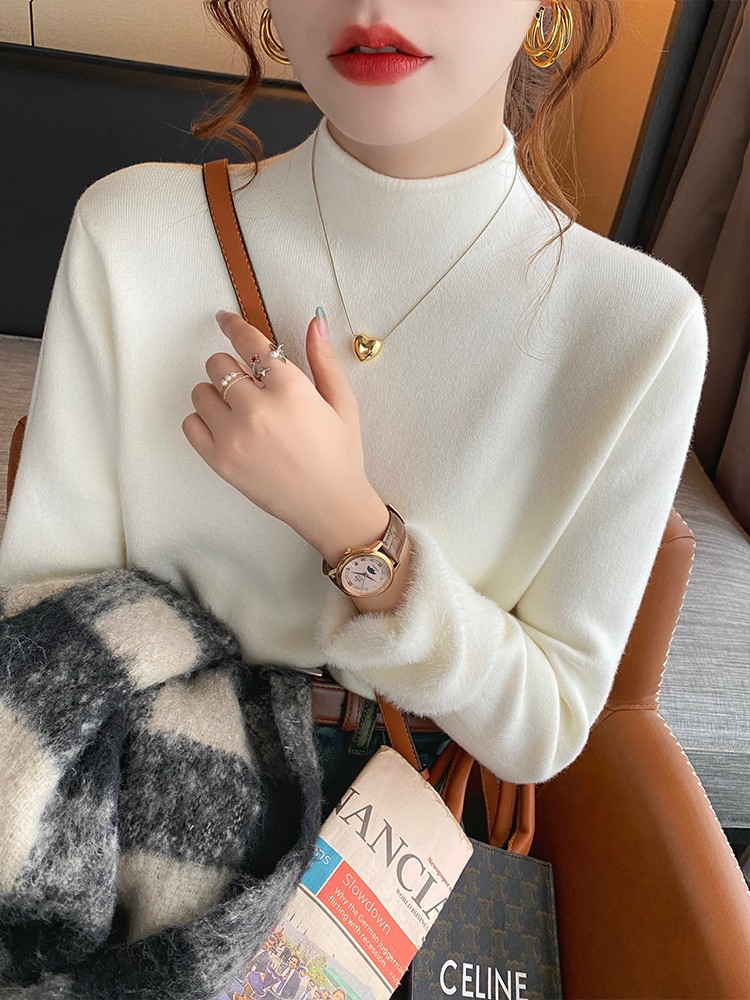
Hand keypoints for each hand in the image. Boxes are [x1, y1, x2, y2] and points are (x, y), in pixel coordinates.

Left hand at [181, 309, 382, 551]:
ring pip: (200, 392)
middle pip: (218, 364)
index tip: (224, 320)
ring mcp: (233, 436)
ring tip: (241, 411)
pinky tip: (228, 428)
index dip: (233, 326)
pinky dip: (204, 421)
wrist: (330, 506)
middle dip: (233, 368)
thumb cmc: (339, 454)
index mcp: (290, 389)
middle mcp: (257, 409)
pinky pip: (191, 423)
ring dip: (217, 394)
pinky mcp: (219, 460)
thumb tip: (316, 321)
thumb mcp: (341, 402)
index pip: (248, 342)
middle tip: (251, 385)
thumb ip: (322, 359)